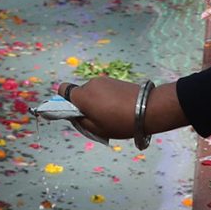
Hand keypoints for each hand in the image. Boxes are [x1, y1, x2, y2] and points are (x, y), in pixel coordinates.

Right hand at [50, 76, 165, 143]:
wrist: (148, 108)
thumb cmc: (120, 122)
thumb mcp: (98, 129)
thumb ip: (81, 121)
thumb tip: (74, 114)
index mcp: (82, 96)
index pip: (62, 90)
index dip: (65, 101)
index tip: (76, 112)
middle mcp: (89, 84)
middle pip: (79, 93)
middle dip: (85, 104)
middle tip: (97, 118)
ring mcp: (103, 80)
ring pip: (92, 92)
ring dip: (97, 101)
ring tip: (112, 115)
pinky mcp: (114, 80)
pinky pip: (103, 90)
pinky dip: (106, 98)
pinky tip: (119, 108)